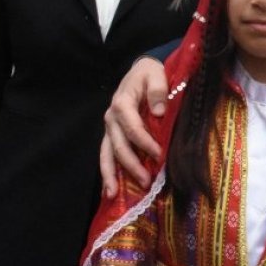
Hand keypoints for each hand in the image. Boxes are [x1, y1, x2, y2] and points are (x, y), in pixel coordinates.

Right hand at [100, 56, 166, 196]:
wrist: (139, 71)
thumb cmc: (149, 74)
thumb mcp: (155, 74)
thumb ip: (158, 90)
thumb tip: (159, 111)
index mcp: (122, 103)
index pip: (133, 128)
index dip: (145, 143)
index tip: (159, 154)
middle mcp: (111, 118)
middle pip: (119, 145)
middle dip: (131, 165)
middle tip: (146, 181)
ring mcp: (109, 128)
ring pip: (106, 154)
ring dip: (111, 174)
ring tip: (113, 194)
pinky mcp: (110, 134)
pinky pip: (106, 155)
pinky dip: (107, 172)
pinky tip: (109, 190)